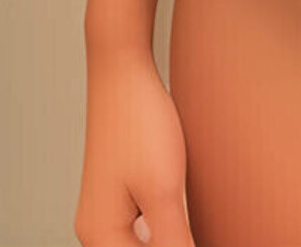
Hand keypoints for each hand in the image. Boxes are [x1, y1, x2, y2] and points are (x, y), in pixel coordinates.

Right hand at [75, 45, 195, 246]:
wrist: (123, 71)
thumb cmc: (138, 123)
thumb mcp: (163, 190)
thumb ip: (174, 242)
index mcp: (101, 237)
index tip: (203, 236)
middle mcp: (96, 230)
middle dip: (176, 244)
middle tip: (202, 225)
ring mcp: (106, 210)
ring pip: (142, 244)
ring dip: (171, 240)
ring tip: (196, 225)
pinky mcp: (120, 192)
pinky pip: (143, 227)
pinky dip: (166, 229)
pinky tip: (187, 217)